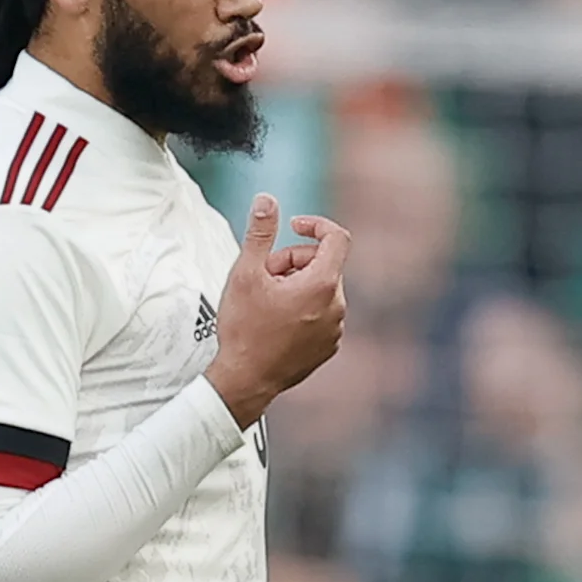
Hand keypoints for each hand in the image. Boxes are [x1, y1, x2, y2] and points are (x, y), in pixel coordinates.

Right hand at [211, 193, 348, 427]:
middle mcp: (336, 308)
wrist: (245, 380)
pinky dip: (301, 308)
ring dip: (296, 285)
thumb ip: (260, 233)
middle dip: (293, 261)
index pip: (337, 238)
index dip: (315, 225)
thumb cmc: (244, 330)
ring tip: (266, 301)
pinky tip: (275, 321)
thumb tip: (267, 201)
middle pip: (322, 264)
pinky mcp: (327, 346)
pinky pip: (320, 314)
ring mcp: (334, 330)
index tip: (293, 227)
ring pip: (320, 289)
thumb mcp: (245, 273)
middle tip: (263, 275)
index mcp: (321, 286)